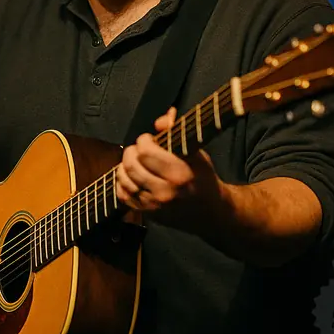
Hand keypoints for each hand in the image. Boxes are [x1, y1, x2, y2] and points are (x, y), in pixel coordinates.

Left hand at [114, 107, 225, 228]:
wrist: (211, 212)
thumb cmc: (203, 178)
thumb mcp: (197, 153)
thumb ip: (177, 133)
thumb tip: (162, 118)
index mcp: (179, 174)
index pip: (146, 151)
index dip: (144, 140)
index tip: (149, 139)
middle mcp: (165, 191)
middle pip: (132, 164)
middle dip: (132, 152)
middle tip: (138, 149)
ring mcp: (155, 205)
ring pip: (124, 180)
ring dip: (124, 166)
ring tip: (133, 162)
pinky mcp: (148, 214)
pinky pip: (123, 196)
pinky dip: (122, 184)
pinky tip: (130, 177)